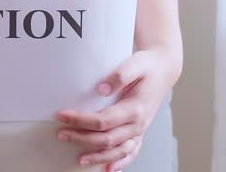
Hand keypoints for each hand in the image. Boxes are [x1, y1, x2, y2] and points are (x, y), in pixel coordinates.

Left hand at [54, 48, 178, 170]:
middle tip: (61, 134)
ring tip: (79, 159)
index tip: (62, 115)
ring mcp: (139, 130)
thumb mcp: (136, 63)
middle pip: (106, 139)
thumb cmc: (148, 66)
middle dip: (81, 138)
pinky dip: (121, 163)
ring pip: (117, 151)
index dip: (81, 120)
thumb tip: (102, 89)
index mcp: (135, 108)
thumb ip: (120, 75)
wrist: (164, 71)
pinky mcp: (139, 132)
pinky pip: (131, 153)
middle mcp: (138, 124)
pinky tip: (108, 169)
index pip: (103, 121)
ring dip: (97, 156)